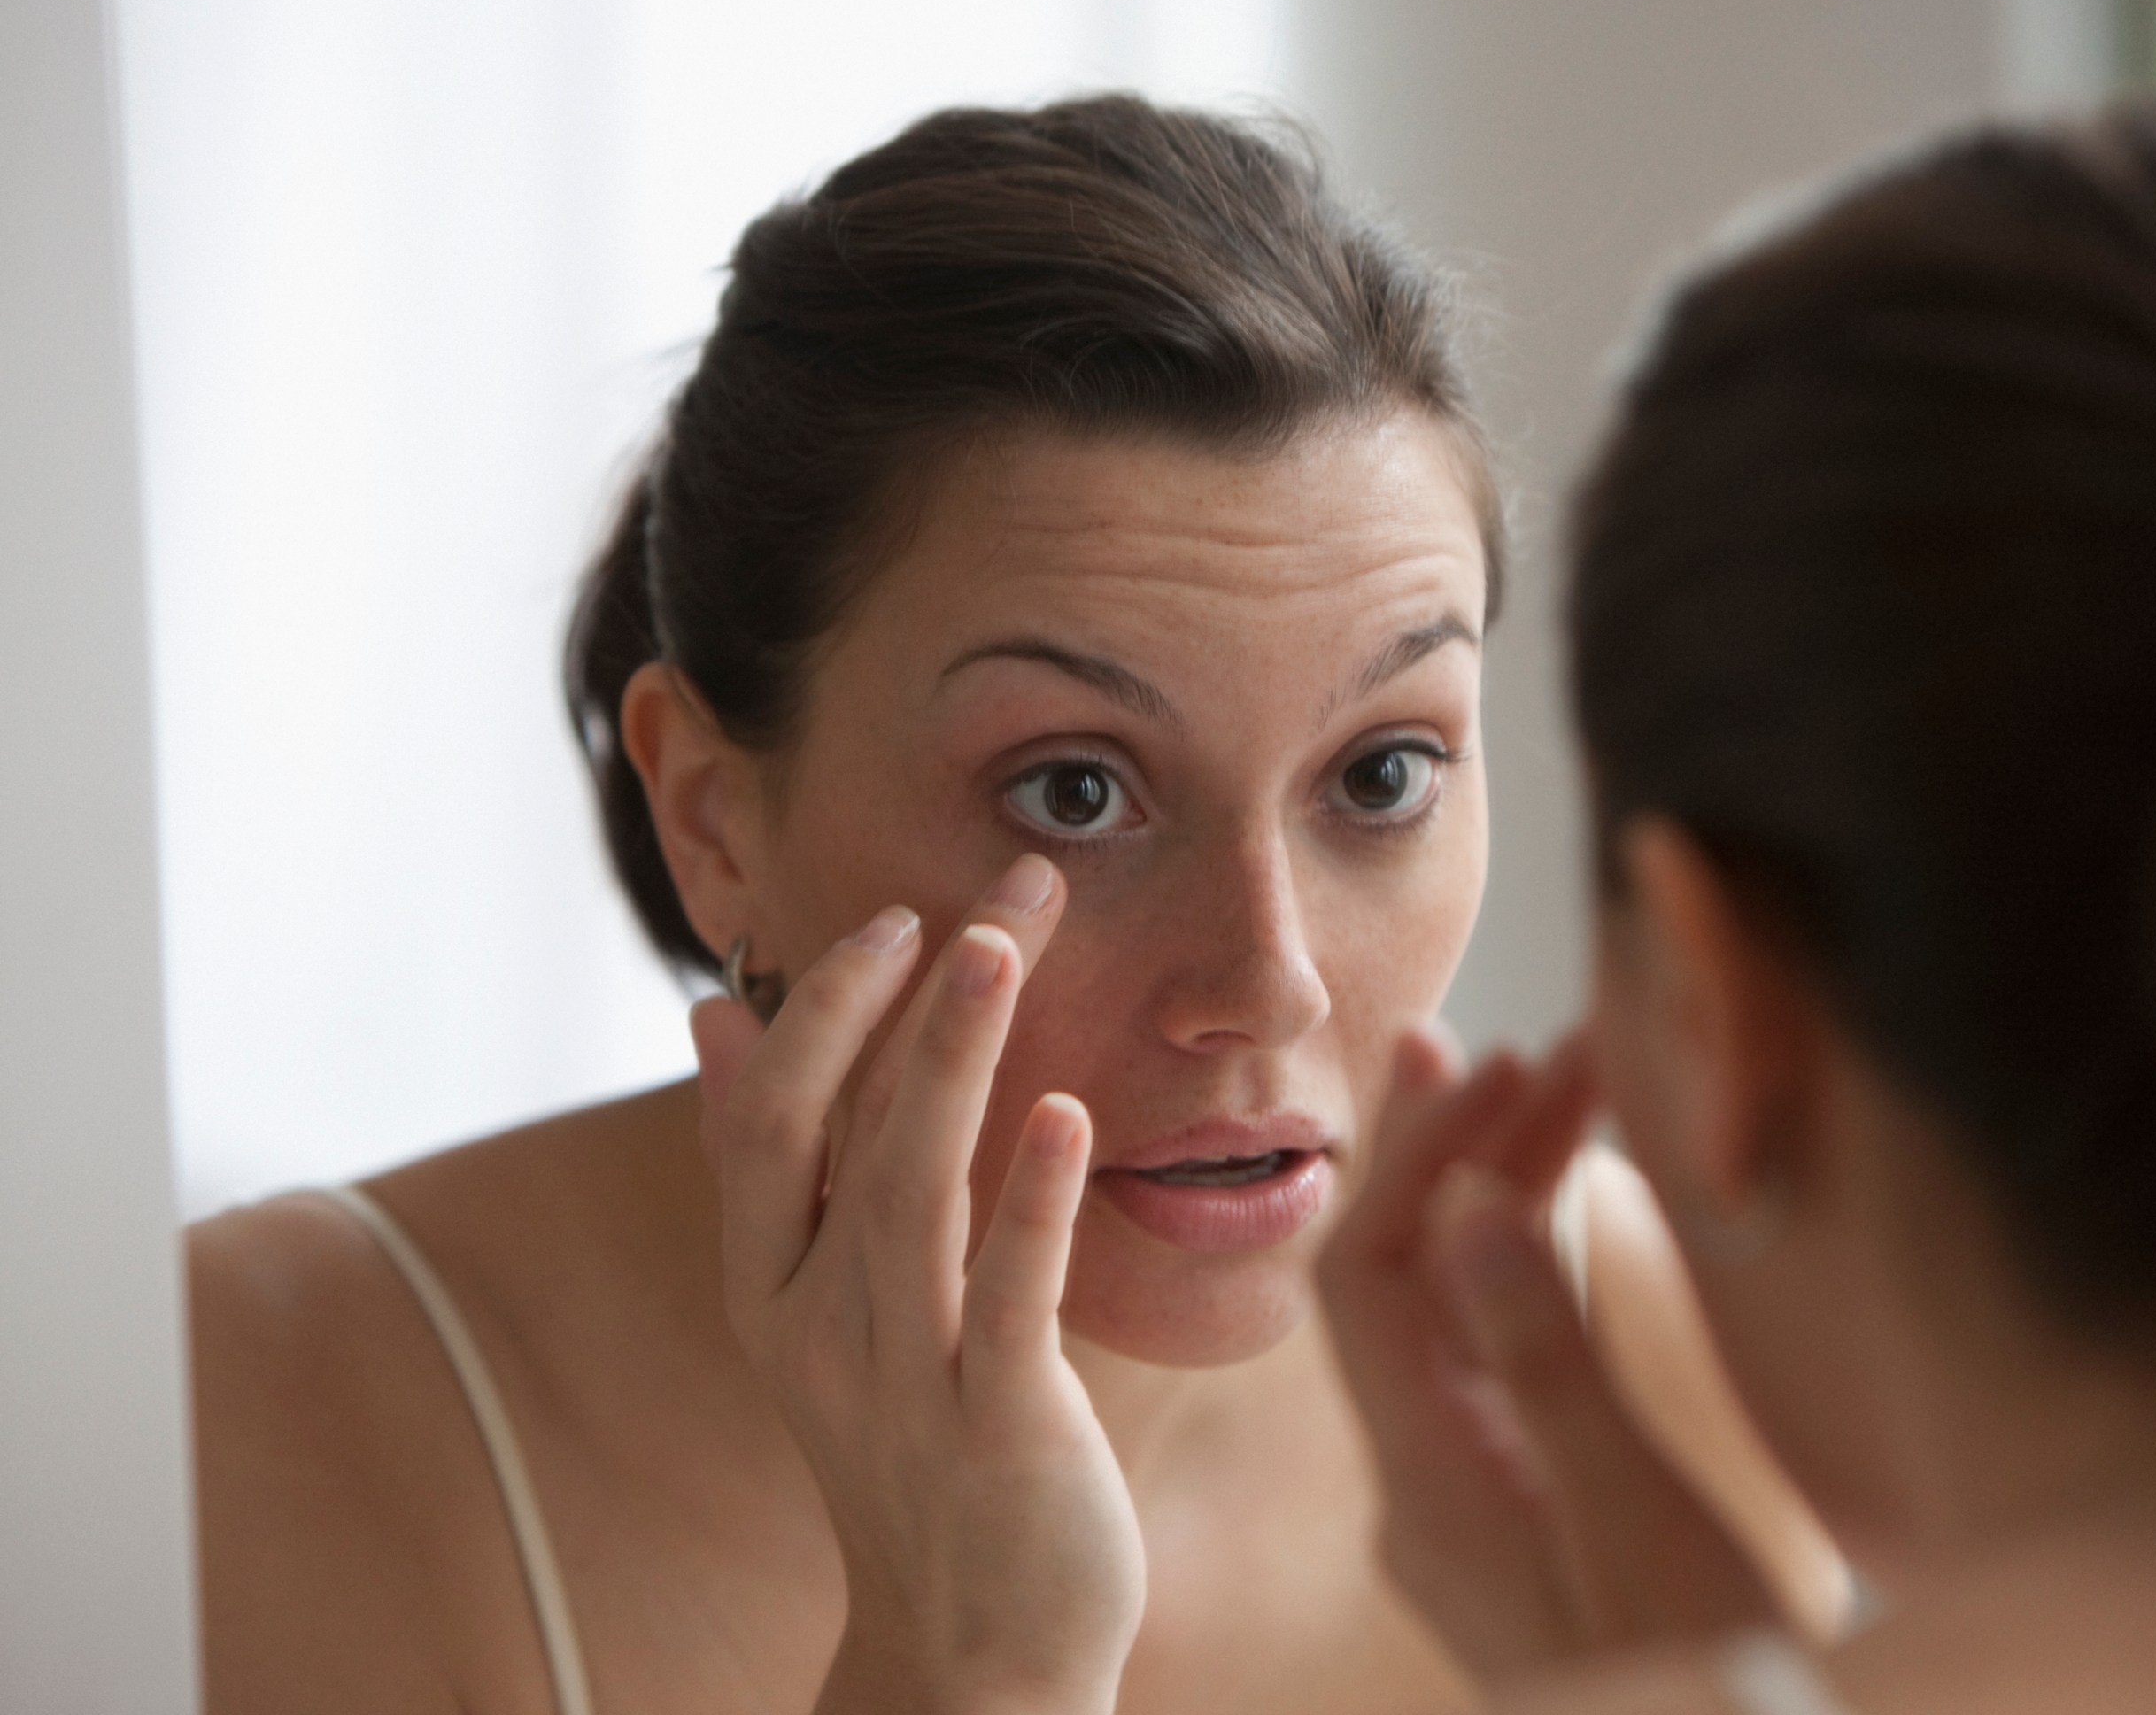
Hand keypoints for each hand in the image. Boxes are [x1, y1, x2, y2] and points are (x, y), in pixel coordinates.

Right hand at [690, 856, 1143, 1714]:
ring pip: (911, 1193)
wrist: (973, 1648)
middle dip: (902, 998)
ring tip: (1000, 946)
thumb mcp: (818, 1311)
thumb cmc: (914, 1450)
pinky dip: (1033, 1205)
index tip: (898, 915)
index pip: (770, 1120)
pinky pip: (1007, 1300)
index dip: (825, 1009)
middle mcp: (816, 1325)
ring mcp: (901, 1377)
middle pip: (839, 1130)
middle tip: (994, 889)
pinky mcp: (997, 1425)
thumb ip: (777, 1168)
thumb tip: (716, 1017)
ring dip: (952, 1059)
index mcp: (772, 1289)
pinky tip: (1067, 1118)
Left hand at [1318, 1028, 1775, 1685]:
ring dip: (1509, 1202)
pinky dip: (1540, 1276)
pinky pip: (1503, 1366)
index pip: (1369, 1279)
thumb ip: (1551, 1367)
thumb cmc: (1694, 1682)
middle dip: (1467, 1153)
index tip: (1496, 1062)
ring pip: (1462, 1320)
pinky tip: (1580, 1216)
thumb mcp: (1636, 1525)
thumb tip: (1472, 1211)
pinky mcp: (1522, 1519)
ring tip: (1566, 1087)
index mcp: (1434, 1485)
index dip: (1418, 1156)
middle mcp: (1429, 1490)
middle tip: (1535, 1043)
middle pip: (1410, 1285)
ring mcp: (1473, 1508)